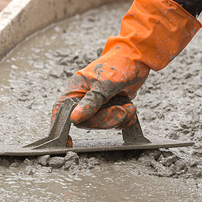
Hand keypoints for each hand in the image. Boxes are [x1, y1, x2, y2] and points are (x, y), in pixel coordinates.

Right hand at [52, 0, 201, 128]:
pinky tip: (130, 108)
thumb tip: (74, 119)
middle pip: (88, 122)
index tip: (69, 142)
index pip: (62, 110)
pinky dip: (124, 119)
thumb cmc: (119, 64)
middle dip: (108, 119)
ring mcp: (98, 104)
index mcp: (76, 89)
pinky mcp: (110, 108)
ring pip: (103, 124)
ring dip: (119, 118)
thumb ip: (90, 103)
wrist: (139, 59)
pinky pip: (114, 122)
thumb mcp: (104, 84)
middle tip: (122, 109)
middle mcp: (84, 97)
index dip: (63, 127)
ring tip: (129, 106)